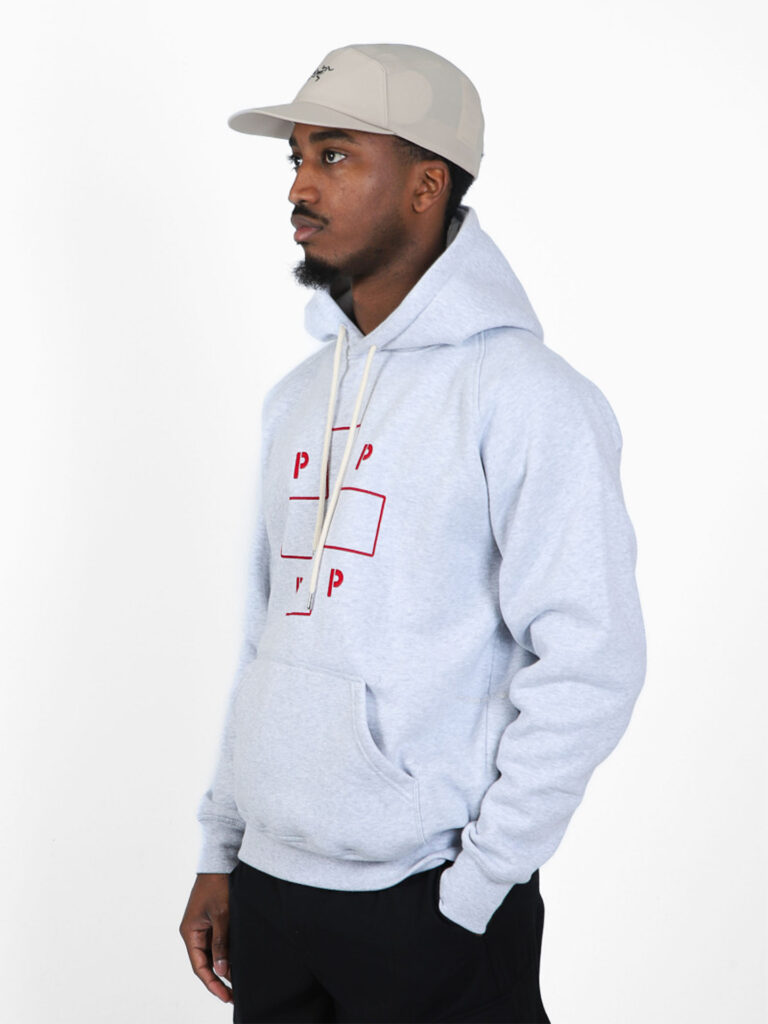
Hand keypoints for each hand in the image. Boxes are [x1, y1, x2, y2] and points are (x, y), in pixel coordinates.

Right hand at [179, 873, 232, 1003]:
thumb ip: (221, 942)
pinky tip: (237, 961)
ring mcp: (202, 927)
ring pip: (212, 954)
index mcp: (190, 932)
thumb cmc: (218, 885)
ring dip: (223, 966)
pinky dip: (226, 953)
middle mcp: (194, 932)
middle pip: (205, 963)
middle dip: (219, 979)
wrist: (220, 862)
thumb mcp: (221, 915)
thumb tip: (222, 969)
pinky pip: (217, 943)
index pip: (199, 966)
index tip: (226, 996)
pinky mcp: (211, 921)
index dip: (212, 983)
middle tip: (234, 994)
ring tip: (239, 980)